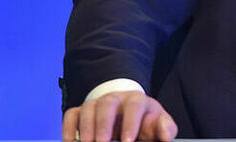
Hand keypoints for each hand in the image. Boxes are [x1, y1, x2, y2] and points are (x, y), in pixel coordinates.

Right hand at [62, 90, 176, 141]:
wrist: (130, 110)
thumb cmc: (145, 119)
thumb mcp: (159, 122)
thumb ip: (166, 127)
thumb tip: (167, 137)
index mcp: (137, 100)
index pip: (134, 105)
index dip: (130, 123)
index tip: (127, 141)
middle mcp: (116, 98)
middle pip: (108, 104)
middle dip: (104, 124)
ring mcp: (98, 103)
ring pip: (88, 108)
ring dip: (86, 127)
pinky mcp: (82, 111)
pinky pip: (72, 114)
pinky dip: (68, 126)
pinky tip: (69, 140)